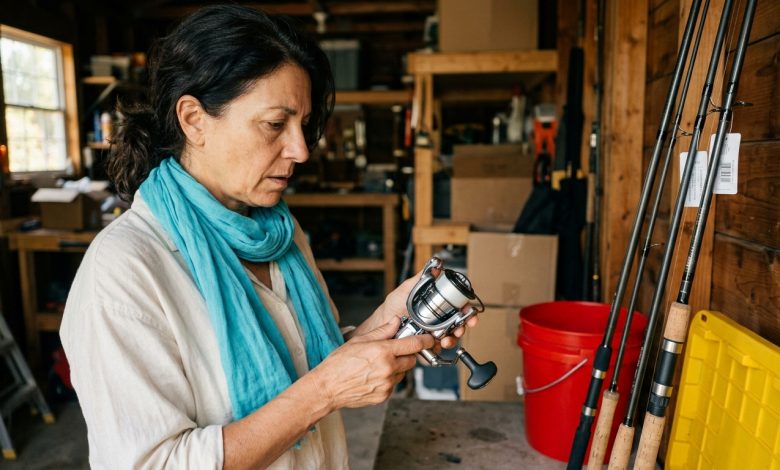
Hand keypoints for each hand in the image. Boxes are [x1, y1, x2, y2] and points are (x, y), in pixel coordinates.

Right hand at [313, 317, 433, 409]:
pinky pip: (394, 384)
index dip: (425, 340)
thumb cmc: (339, 363)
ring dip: (397, 367)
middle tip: (393, 351)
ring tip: (377, 365)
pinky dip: (388, 379)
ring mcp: (387, 384)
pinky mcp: (384, 396)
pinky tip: (373, 376)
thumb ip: (382, 331)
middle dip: (406, 354)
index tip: (429, 339)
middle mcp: (388, 369)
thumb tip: (396, 321)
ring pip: (403, 372)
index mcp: (383, 352)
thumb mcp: (359, 341)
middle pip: (412, 359)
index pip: (414, 344)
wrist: (327, 387)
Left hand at [356, 267, 479, 348]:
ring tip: (446, 339)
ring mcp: (432, 334)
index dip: (466, 309)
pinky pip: (437, 348)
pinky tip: (436, 344)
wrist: (380, 327)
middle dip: (463, 326)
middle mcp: (436, 320)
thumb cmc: (391, 308)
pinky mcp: (426, 346)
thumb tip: (435, 268)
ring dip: (452, 339)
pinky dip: (439, 348)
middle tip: (461, 327)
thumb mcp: (405, 290)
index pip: (456, 307)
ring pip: (450, 337)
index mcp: (435, 306)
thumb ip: (420, 279)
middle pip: (458, 323)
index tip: (469, 311)